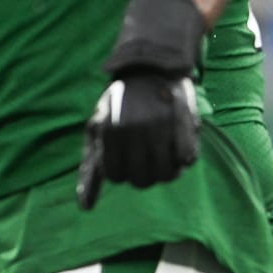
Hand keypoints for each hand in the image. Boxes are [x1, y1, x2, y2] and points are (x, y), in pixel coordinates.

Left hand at [76, 72, 198, 209]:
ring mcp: (162, 126)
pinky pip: (187, 159)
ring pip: (167, 175)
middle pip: (142, 181)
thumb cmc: (119, 103)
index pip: (116, 177)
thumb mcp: (98, 129)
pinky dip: (184, 157)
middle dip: (143, 173)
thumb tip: (84, 208)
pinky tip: (176, 143)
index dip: (122, 171)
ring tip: (162, 151)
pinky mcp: (185, 122)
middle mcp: (136, 130)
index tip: (125, 156)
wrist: (150, 64)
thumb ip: (91, 169)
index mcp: (111, 131)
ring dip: (165, 169)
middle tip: (145, 154)